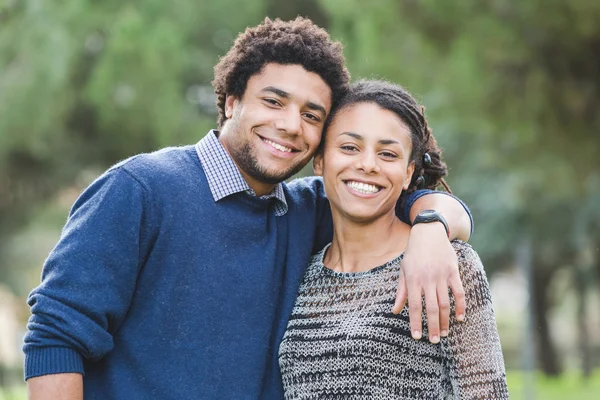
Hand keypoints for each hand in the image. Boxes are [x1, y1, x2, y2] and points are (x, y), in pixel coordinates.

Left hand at [392, 223, 465, 342]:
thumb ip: (401, 292)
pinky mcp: (453, 272)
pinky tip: (460, 318)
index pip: (414, 306)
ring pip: (445, 303)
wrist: (429, 233)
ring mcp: (442, 276)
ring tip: (444, 332)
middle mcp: (427, 279)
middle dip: (432, 326)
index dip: (415, 323)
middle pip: (431, 308)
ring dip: (445, 320)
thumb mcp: (403, 271)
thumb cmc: (413, 254)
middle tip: (434, 341)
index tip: (417, 337)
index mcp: (413, 280)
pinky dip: (461, 306)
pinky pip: (459, 292)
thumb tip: (395, 311)